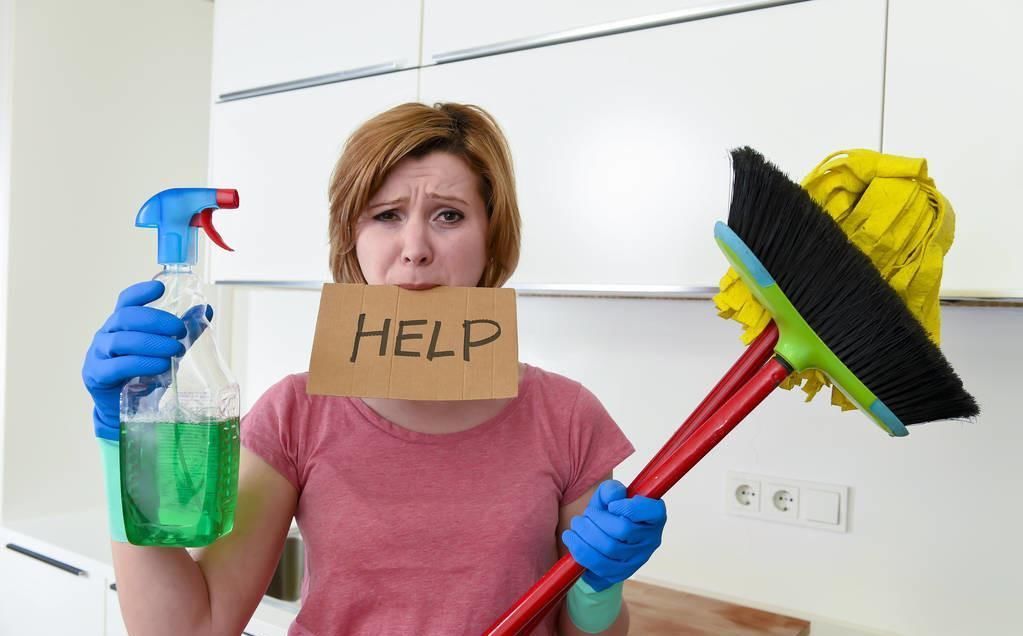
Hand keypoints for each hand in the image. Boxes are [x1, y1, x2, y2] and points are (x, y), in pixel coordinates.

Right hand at [82, 281, 211, 440]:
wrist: (123, 409)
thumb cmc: (144, 374)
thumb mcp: (165, 350)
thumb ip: (182, 331)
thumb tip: (208, 310)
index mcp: (122, 324)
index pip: (126, 300)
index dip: (141, 292)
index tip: (160, 287)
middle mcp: (107, 334)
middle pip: (125, 317)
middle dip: (155, 319)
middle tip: (179, 329)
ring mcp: (98, 354)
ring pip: (121, 341)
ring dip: (152, 343)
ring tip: (176, 350)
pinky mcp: (96, 375)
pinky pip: (117, 366)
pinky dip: (141, 364)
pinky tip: (160, 366)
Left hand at [562, 480, 666, 591]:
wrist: (599, 537)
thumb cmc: (608, 512)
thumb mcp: (609, 496)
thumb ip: (611, 490)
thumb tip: (614, 497)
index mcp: (655, 516)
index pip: (653, 512)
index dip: (630, 507)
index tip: (611, 505)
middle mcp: (651, 540)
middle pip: (623, 529)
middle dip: (597, 519)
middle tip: (586, 514)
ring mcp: (637, 560)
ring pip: (610, 548)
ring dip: (585, 533)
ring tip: (576, 524)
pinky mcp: (620, 574)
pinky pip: (599, 565)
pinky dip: (581, 550)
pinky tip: (571, 538)